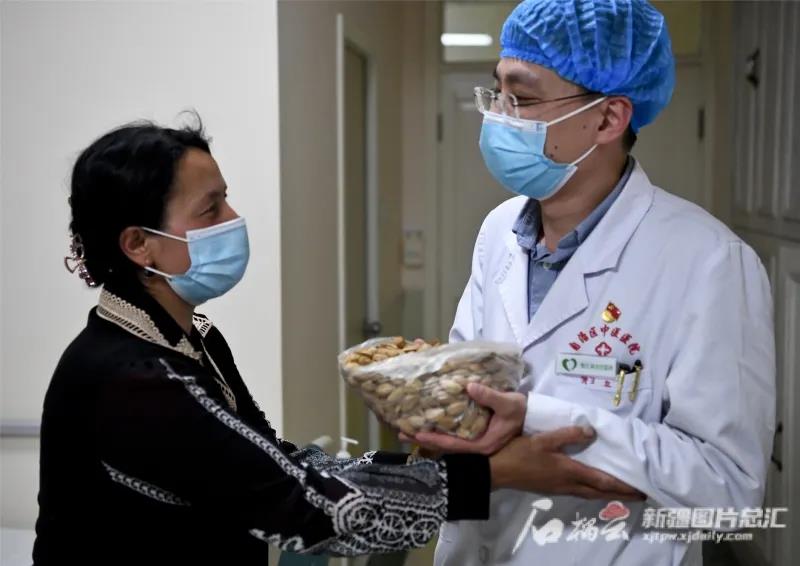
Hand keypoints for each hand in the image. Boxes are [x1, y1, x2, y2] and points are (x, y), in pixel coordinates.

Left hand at [399, 383, 525, 454]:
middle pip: (444, 446)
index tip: (417, 434)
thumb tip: (469, 386)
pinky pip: (451, 435)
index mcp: (483, 444)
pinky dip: (436, 430)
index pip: (454, 445)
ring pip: (446, 442)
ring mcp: (473, 441)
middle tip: (401, 432)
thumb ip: (490, 396)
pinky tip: (425, 424)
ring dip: (426, 435)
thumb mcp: (508, 403)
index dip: (435, 440)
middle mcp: (476, 447)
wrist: (529, 415)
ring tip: (406, 429)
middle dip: (423, 439)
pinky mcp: (473, 435)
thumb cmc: (520, 410)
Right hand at [490, 426, 644, 500]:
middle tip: (638, 494)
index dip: (622, 485)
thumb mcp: (542, 439)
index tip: (640, 488)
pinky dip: (592, 491)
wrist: (497, 471)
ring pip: (589, 493)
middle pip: (599, 492)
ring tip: (620, 491)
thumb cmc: (520, 454)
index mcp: (569, 471)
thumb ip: (567, 435)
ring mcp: (559, 488)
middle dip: (620, 494)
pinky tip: (591, 486)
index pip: (602, 481)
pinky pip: (579, 491)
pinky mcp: (551, 487)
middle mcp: (567, 483)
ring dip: (606, 493)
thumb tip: (592, 432)